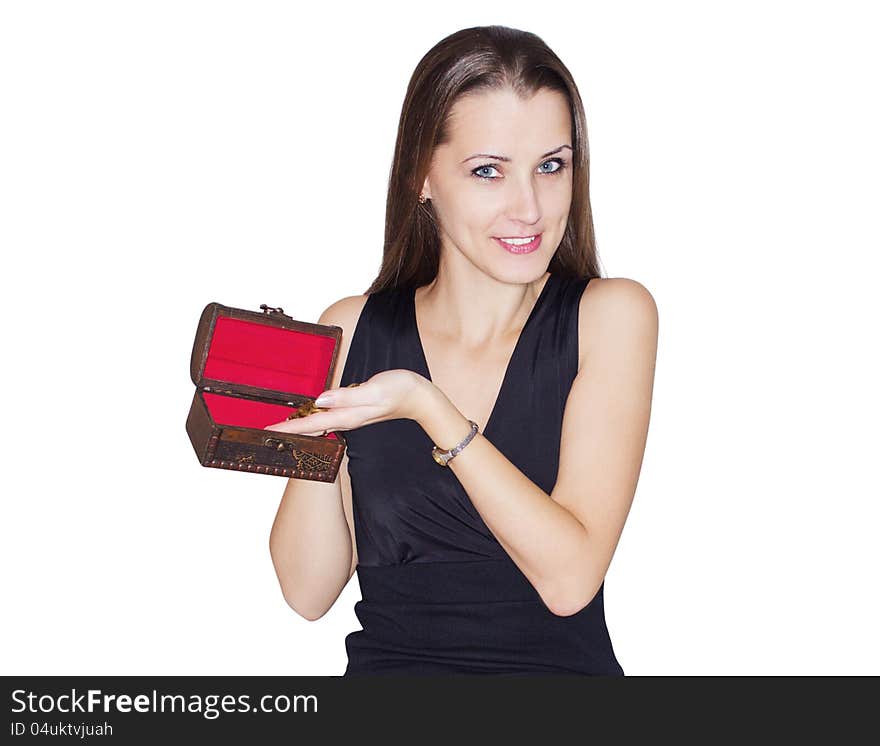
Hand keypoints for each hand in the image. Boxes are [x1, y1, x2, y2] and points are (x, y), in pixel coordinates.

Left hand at [263, 369, 429, 435]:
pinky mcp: (355, 410)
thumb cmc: (400, 390)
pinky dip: (314, 419)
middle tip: (265, 432)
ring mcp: (352, 416)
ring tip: (279, 427)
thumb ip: (348, 396)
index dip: (289, 426)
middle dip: (288, 431)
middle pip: (311, 428)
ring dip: (299, 426)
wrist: (421, 398)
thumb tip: (321, 399)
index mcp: (349, 415)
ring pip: (319, 424)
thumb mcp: (374, 390)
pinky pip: (328, 418)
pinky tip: (308, 416)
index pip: (312, 423)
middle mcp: (348, 419)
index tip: (268, 430)